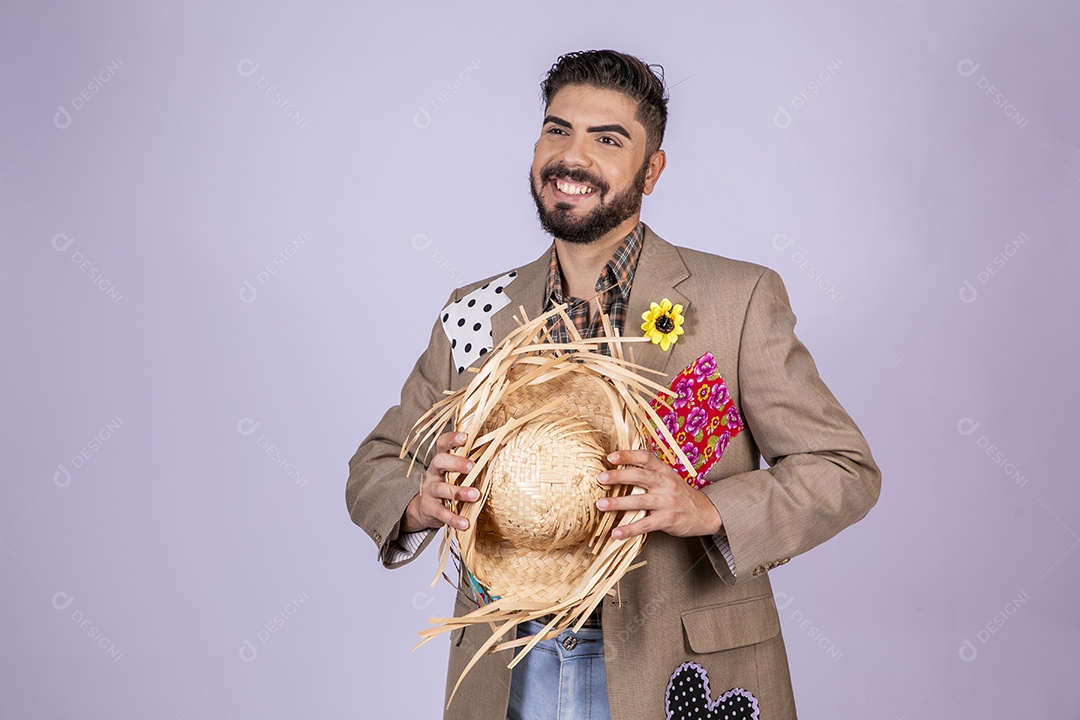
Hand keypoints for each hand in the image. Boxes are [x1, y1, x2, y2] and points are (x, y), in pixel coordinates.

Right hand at [401, 431, 478, 531]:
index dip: (452, 438)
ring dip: (459, 491)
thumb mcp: (455, 473)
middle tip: (472, 466)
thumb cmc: (448, 486)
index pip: (443, 444)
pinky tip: (465, 523)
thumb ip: (470, 465)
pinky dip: (453, 518)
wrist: (425, 509)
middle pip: (440, 461)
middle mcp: (433, 472)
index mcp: (442, 460)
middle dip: (456, 462)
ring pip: (442, 488)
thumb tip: (498, 451)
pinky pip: (441, 513)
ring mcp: (429, 489)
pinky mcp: (428, 507)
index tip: (464, 437)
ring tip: (476, 495)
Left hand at [596, 449, 722, 538]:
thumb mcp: (668, 478)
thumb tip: (620, 468)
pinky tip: (616, 533)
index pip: (646, 458)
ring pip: (639, 501)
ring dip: (618, 503)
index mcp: (664, 471)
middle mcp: (665, 484)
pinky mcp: (667, 520)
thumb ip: (649, 472)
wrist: (705, 512)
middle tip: (601, 478)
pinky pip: (645, 525)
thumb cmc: (679, 494)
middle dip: (618, 476)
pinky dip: (629, 529)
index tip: (611, 457)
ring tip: (601, 505)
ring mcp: (667, 502)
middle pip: (639, 476)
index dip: (628, 455)